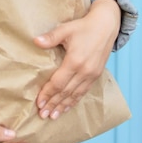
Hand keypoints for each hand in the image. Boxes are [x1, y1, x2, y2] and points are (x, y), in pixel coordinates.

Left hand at [33, 0, 120, 119]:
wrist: (106, 25)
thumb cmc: (84, 26)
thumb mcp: (66, 29)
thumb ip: (51, 37)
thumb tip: (35, 41)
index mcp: (75, 61)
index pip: (58, 83)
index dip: (48, 93)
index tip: (39, 103)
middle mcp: (85, 71)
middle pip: (66, 92)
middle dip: (54, 104)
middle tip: (43, 115)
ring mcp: (92, 75)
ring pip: (75, 95)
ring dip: (64, 106)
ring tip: (53, 116)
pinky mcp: (96, 75)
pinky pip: (84, 92)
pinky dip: (75, 101)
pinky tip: (68, 107)